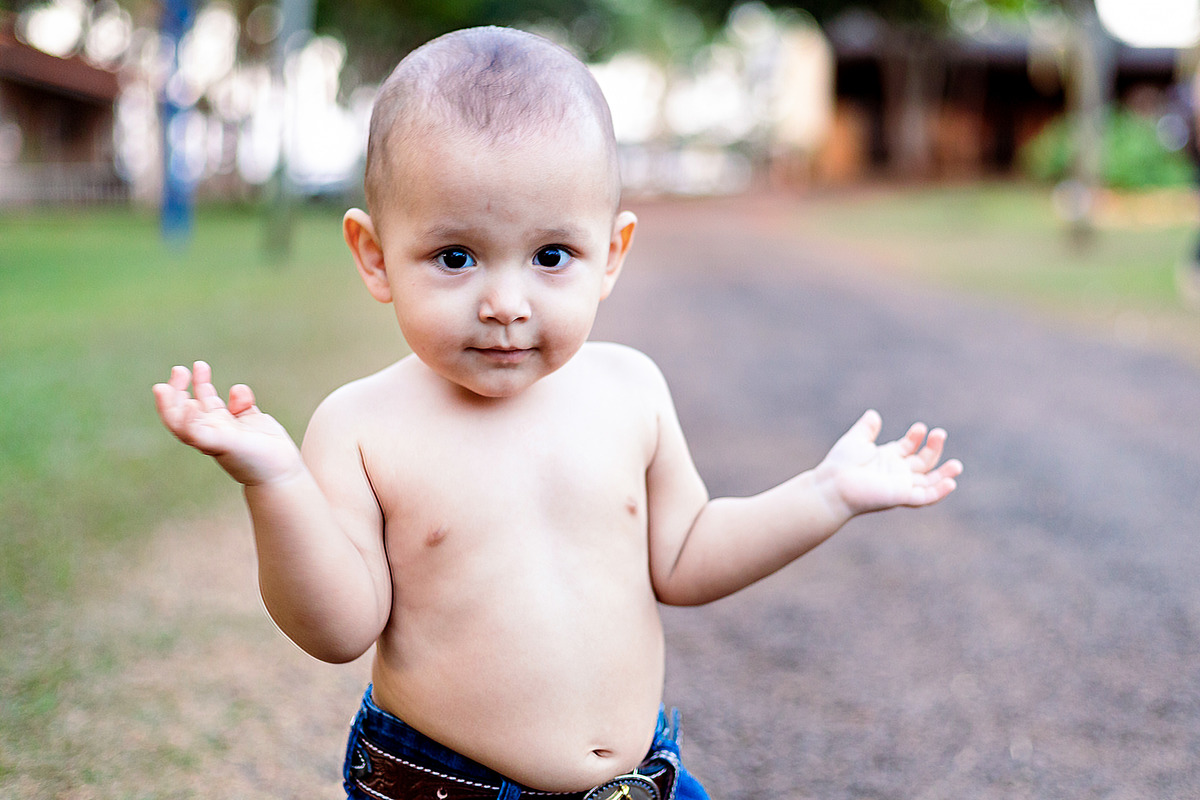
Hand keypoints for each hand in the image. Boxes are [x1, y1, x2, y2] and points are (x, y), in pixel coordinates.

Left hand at [152, 361, 301, 485]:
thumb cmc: (250, 461)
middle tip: (179, 369)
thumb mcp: (225, 444)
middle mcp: (212, 430)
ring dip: (202, 382)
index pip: (175, 419)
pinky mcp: (250, 419)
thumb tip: (185, 407)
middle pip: (188, 406)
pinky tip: (242, 396)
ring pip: (210, 399)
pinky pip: (239, 401)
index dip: (166, 403)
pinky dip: (239, 393)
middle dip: (179, 387)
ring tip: (199, 365)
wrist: (281, 471)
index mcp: (201, 437)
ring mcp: (231, 424)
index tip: (164, 387)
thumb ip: (203, 429)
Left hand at [820, 409, 962, 517]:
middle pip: (923, 462)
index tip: (919, 427)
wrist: (833, 484)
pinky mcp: (901, 497)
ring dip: (944, 474)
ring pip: (929, 482)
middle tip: (940, 433)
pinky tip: (951, 483)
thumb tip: (873, 414)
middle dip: (934, 448)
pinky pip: (925, 497)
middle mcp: (896, 474)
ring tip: (957, 465)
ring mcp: (900, 486)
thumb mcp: (856, 440)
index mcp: (887, 459)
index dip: (917, 437)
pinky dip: (939, 492)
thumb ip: (867, 428)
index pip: (910, 448)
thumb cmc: (840, 464)